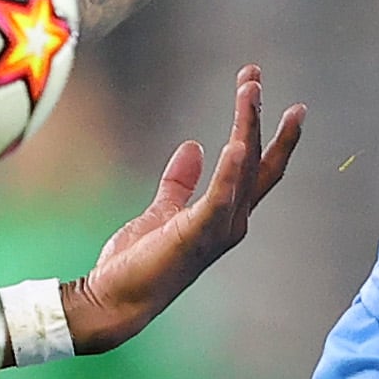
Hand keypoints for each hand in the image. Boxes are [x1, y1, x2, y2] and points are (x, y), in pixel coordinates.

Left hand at [61, 64, 307, 353]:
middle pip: (256, 161)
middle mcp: (231, 221)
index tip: (263, 93)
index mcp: (224, 215)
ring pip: (244, 168)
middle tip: (255, 77)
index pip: (254, 166)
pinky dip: (231, 169)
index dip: (265, 131)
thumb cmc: (138, 264)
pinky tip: (235, 141)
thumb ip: (179, 181)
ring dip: (248, 127)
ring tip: (249, 89)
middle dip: (259, 118)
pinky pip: (221, 196)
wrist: (114, 301)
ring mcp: (218, 229)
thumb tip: (193, 147)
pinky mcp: (196, 235)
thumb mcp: (161, 211)